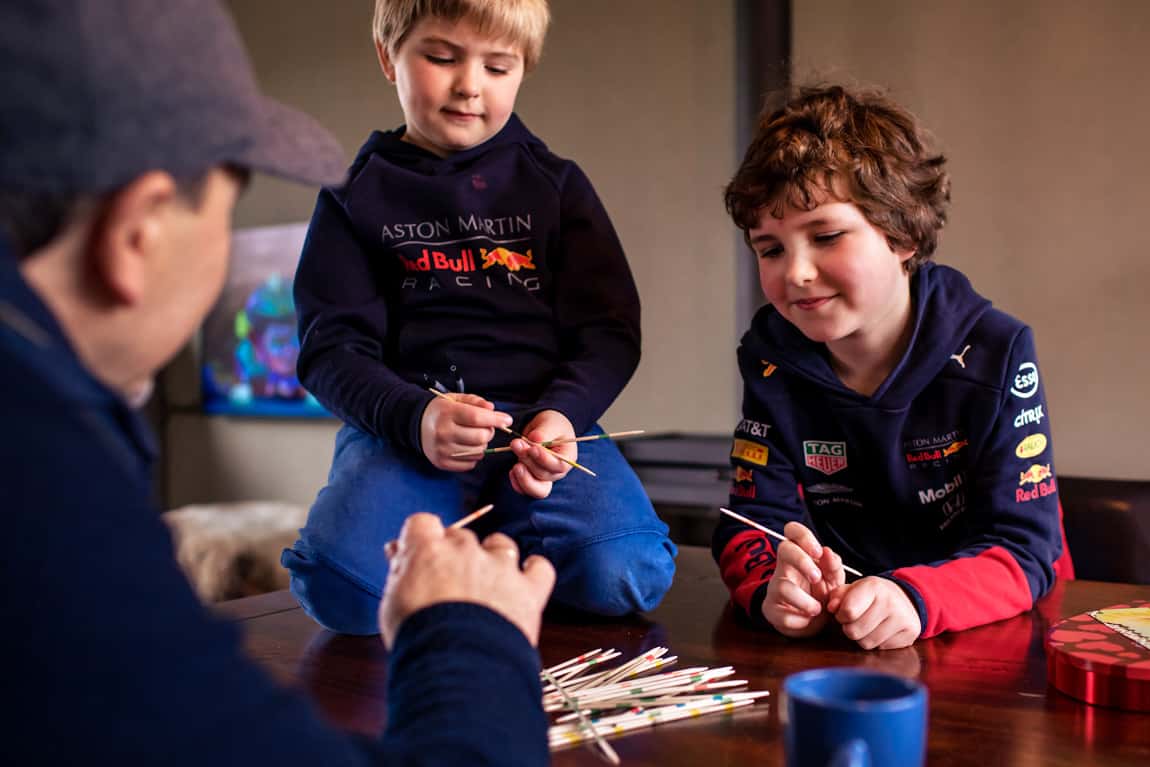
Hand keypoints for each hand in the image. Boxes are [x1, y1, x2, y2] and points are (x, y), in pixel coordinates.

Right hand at [379, 513, 555, 647]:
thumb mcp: (393, 601)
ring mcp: (500, 567)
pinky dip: (533, 572)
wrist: (457, 668)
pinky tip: (523, 583)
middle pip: (461, 537)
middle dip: (454, 555)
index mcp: (428, 550)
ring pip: (500, 545)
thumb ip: (399, 570)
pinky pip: (539, 568)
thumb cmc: (419, 639)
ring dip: (494, 558)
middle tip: (449, 584)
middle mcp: (466, 550)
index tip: (421, 555)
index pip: (423, 523)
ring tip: (486, 587)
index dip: (422, 539)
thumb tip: (398, 550)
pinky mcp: (528, 589)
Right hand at [420, 393, 512, 470]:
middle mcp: (443, 433)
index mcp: (447, 413)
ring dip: (482, 444)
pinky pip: (471, 463)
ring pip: (478, 452)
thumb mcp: (455, 399)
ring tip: (474, 436)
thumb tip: (492, 409)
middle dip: (489, 432)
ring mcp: (442, 450)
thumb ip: (475, 401)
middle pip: (480, 437)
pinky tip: (467, 446)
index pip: (477, 418)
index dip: (496, 419)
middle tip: (485, 427)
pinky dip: (474, 455)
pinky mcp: (442, 463)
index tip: (507, 420)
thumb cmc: (441, 411)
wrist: (417, 426)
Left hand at [507, 410, 575, 498]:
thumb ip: (544, 432)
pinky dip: (517, 483)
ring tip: (515, 465)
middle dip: (529, 460)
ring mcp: (544, 478)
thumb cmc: (551, 425)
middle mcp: (557, 471)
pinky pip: (524, 489)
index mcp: (567, 457)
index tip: (532, 449)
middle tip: (516, 444)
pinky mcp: (531, 479)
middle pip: (544, 475)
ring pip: (536, 489)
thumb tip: (535, 440)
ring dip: (523, 477)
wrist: (543, 429)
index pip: (559, 466)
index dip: (545, 460)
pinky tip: (512, 471)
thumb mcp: (550, 423)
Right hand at [761, 521, 845, 637]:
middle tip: (817, 578)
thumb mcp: (833, 579)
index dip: (804, 536)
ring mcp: (775, 588)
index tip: (818, 552)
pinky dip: (801, 620)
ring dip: (805, 601)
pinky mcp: (771, 609)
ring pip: (783, 587)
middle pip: (784, 548)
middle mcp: (783, 567)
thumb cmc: (820, 593)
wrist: (811, 622)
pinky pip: (783, 614)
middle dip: (803, 562)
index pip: (792, 530)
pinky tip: (807, 620)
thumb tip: (828, 552)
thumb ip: (834, 566)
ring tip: (817, 609)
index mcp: (799, 554)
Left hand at [827, 577, 921, 649]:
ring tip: (868, 625)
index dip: (840, 616)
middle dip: (850, 628)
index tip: (844, 613)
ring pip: (867, 643)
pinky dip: (878, 643)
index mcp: (873, 586)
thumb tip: (831, 607)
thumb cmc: (872, 595)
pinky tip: (881, 631)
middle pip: (854, 631)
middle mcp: (890, 602)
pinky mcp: (911, 633)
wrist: (906, 598)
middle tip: (856, 621)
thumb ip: (837, 596)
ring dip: (863, 637)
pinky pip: (882, 649)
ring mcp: (902, 618)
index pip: (848, 611)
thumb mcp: (853, 588)